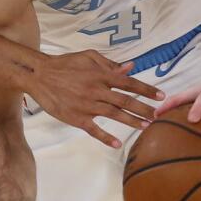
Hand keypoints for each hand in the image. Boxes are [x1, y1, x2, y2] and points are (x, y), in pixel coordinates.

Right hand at [29, 52, 162, 147]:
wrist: (40, 76)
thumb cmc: (65, 64)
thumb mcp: (88, 57)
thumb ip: (109, 63)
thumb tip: (130, 67)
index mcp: (101, 75)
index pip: (129, 83)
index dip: (146, 89)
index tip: (161, 96)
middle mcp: (97, 90)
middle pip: (126, 101)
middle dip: (144, 109)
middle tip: (158, 116)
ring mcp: (87, 105)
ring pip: (114, 115)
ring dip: (131, 121)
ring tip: (145, 127)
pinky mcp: (76, 118)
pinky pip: (94, 130)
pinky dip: (106, 137)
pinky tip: (117, 144)